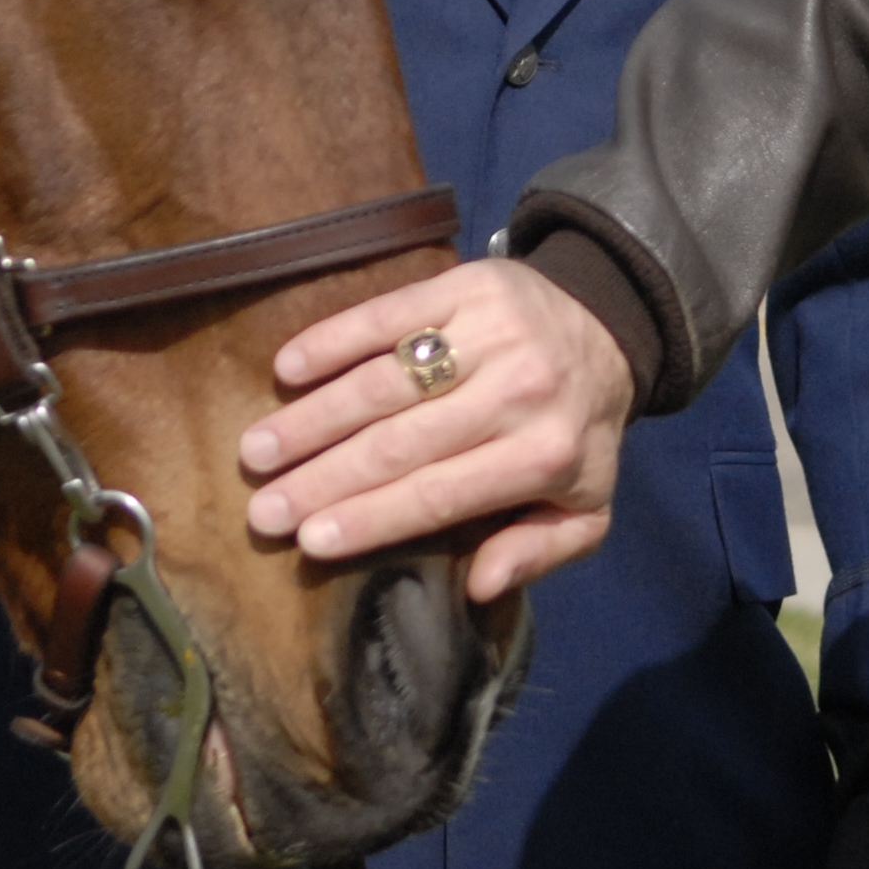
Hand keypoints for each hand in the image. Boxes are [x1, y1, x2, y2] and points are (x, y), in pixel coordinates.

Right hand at [251, 257, 637, 603]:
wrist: (611, 326)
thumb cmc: (577, 431)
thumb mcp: (586, 506)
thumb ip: (540, 550)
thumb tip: (480, 585)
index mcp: (545, 454)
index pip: (439, 494)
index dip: (371, 518)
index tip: (309, 541)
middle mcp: (519, 391)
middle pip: (399, 444)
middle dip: (322, 480)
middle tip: (261, 509)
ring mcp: (492, 331)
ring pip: (384, 382)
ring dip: (311, 418)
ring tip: (257, 451)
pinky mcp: (469, 284)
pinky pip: (390, 313)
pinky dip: (333, 340)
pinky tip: (287, 369)